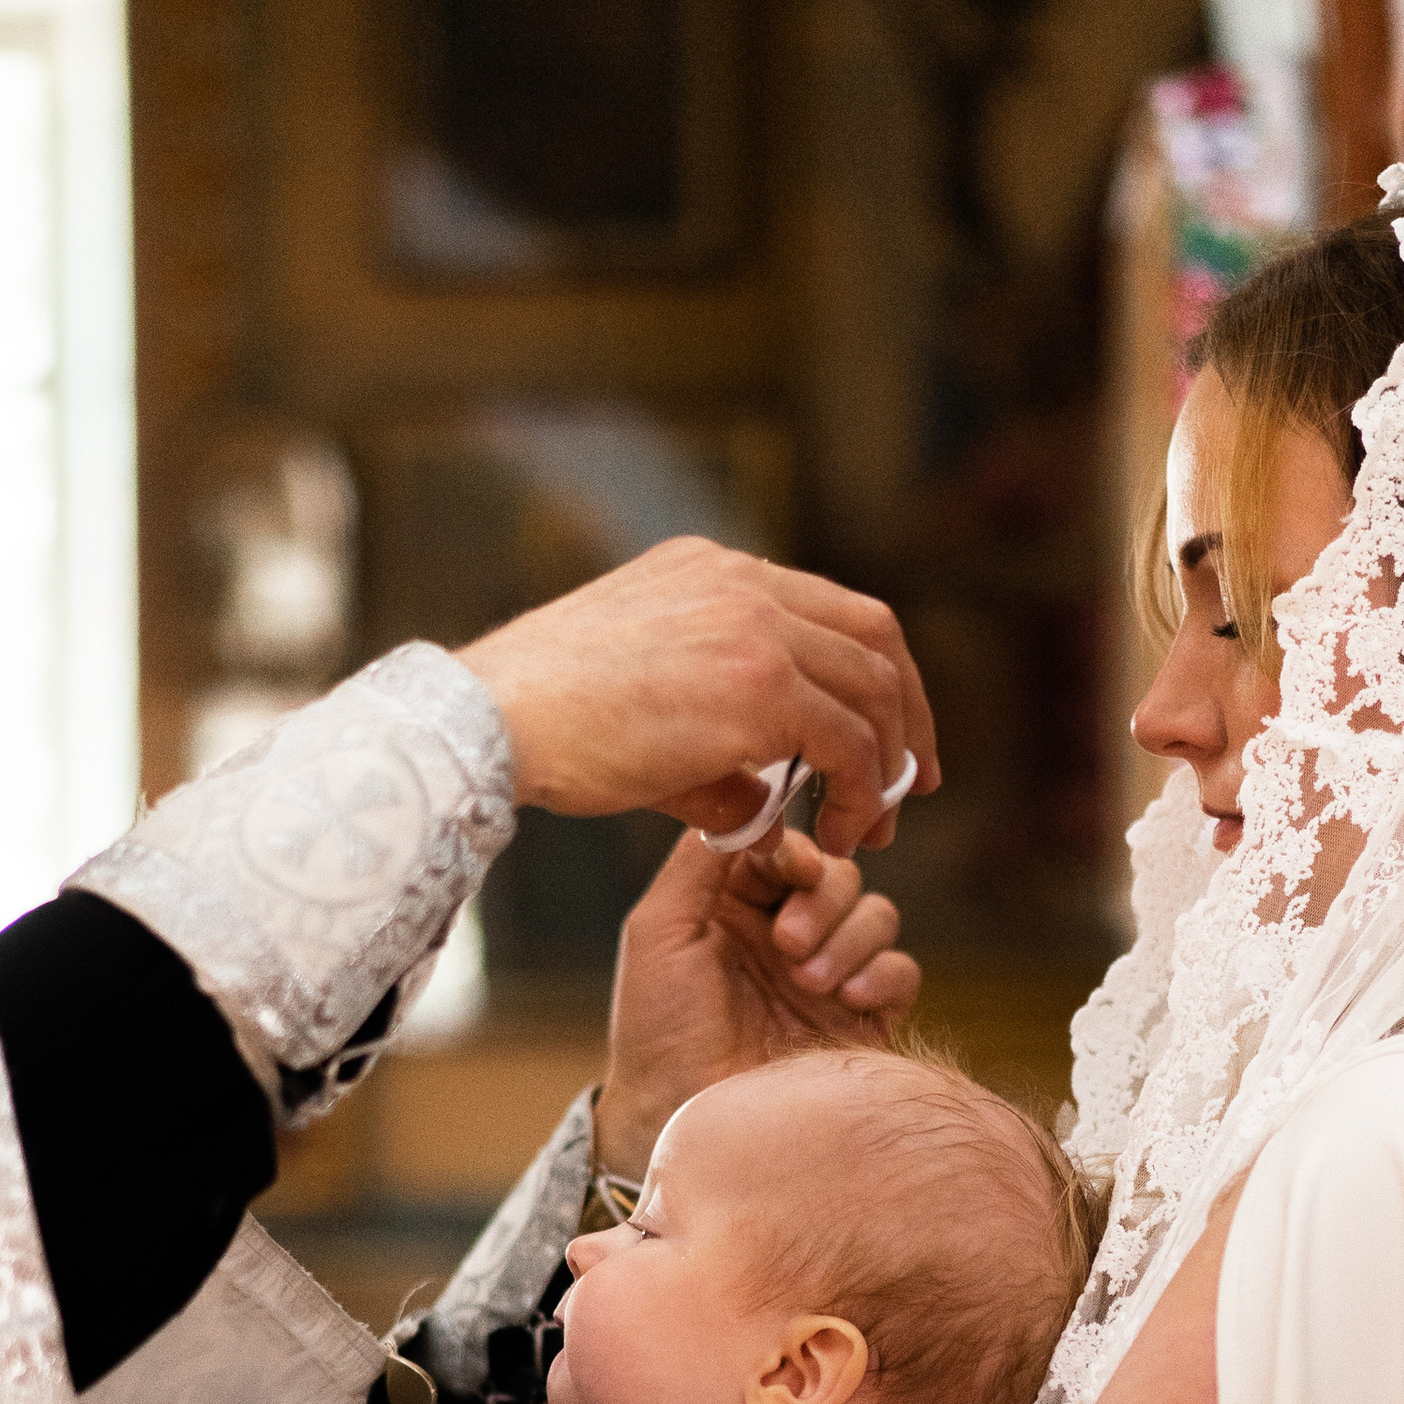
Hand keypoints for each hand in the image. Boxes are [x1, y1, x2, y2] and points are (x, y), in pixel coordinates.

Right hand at [460, 537, 939, 860]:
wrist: (492, 721)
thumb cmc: (548, 725)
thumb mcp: (645, 704)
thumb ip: (716, 741)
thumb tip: (764, 805)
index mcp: (715, 570)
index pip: (831, 608)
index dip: (874, 675)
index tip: (885, 738)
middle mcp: (744, 582)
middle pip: (876, 635)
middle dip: (906, 716)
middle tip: (911, 784)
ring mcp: (755, 625)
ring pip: (874, 689)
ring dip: (887, 764)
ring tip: (872, 827)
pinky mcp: (758, 684)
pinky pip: (849, 742)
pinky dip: (862, 791)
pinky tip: (841, 833)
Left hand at [595, 824, 923, 1182]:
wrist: (682, 1117)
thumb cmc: (659, 1028)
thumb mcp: (659, 929)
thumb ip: (700, 860)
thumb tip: (751, 804)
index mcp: (737, 904)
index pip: (789, 848)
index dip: (795, 851)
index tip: (784, 871)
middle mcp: (786, 931)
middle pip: (841, 875)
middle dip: (821, 900)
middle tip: (787, 944)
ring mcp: (827, 974)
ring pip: (877, 914)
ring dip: (848, 937)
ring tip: (808, 981)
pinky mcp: (862, 1019)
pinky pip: (902, 971)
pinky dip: (882, 973)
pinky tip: (847, 997)